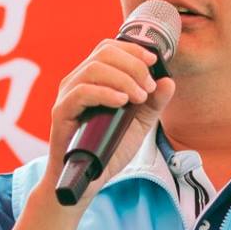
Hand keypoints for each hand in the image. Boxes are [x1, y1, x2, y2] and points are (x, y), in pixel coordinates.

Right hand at [42, 39, 176, 193]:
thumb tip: (168, 81)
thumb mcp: (139, 124)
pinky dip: (105, 93)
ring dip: (123, 79)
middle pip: (103, 53)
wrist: (88, 181)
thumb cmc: (109, 149)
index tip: (153, 61)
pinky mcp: (61, 112)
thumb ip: (154, 102)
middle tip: (148, 87)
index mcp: (93, 79)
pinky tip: (122, 102)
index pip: (109, 48)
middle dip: (133, 65)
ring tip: (138, 97)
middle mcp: (77, 81)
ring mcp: (67, 95)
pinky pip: (81, 92)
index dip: (132, 49)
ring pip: (93, 69)